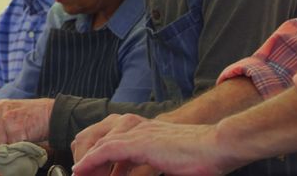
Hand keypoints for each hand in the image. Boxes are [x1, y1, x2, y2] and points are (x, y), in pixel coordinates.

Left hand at [72, 119, 234, 175]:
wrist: (218, 146)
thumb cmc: (201, 157)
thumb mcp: (169, 160)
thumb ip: (151, 164)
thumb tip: (140, 172)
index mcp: (145, 129)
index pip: (110, 138)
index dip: (95, 156)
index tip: (86, 172)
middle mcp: (138, 127)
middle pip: (99, 138)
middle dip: (85, 158)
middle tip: (80, 175)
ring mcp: (139, 132)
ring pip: (100, 144)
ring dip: (86, 162)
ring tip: (79, 175)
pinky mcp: (141, 142)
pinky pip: (107, 151)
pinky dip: (92, 161)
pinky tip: (82, 170)